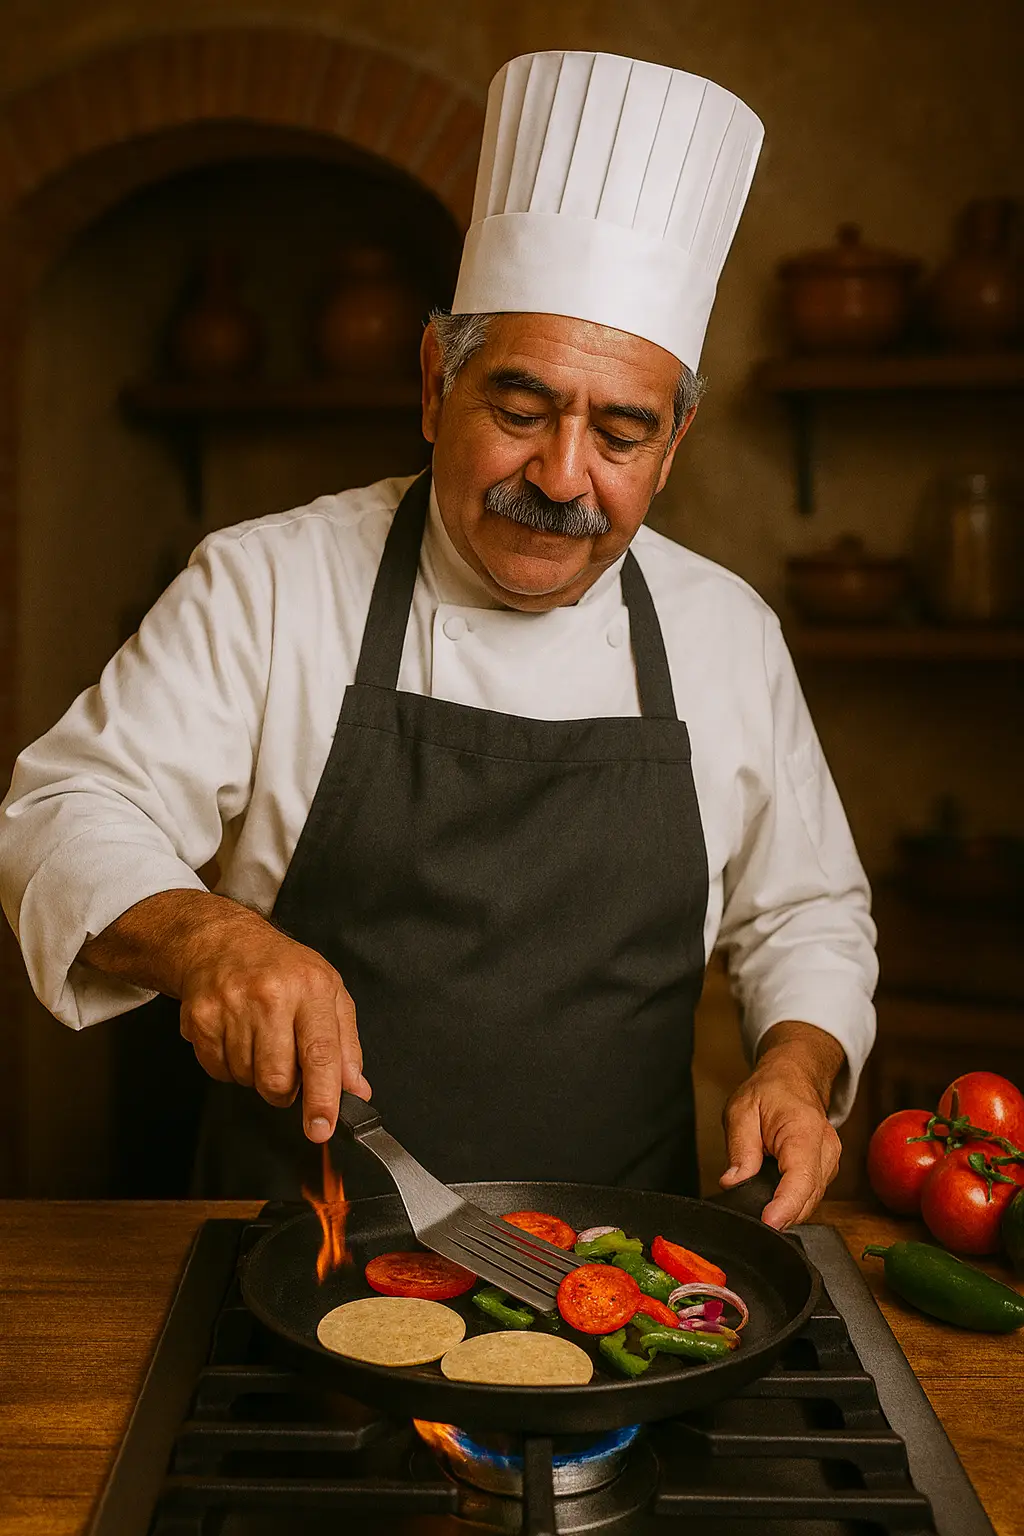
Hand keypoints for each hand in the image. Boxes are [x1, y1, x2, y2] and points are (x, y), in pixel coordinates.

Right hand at [178, 911, 369, 1141]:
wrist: (224, 941)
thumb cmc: (283, 968)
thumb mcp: (330, 993)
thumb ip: (347, 1045)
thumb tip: (356, 1090)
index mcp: (310, 989)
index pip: (321, 1053)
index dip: (323, 1097)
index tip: (322, 1127)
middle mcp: (270, 996)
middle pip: (277, 1078)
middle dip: (284, 1091)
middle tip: (286, 1067)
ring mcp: (231, 1006)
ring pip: (246, 1079)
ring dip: (256, 1074)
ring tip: (259, 1040)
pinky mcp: (200, 1018)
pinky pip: (217, 1071)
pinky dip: (230, 1066)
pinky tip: (236, 1037)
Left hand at [719, 1020, 843, 1228]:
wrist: (794, 1077)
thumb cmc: (770, 1090)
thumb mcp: (742, 1110)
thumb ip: (740, 1148)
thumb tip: (734, 1182)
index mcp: (804, 1130)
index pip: (801, 1177)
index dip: (786, 1205)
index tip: (769, 1223)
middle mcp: (826, 1149)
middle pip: (808, 1197)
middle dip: (781, 1215)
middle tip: (750, 1224)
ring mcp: (830, 1162)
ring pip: (810, 1202)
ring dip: (786, 1212)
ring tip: (758, 1212)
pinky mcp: (826, 1171)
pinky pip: (810, 1196)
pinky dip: (791, 1204)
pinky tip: (773, 1204)